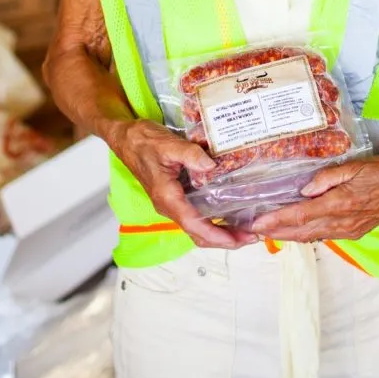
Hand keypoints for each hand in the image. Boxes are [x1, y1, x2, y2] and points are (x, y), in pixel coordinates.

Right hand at [107, 118, 258, 251]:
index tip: (240, 239)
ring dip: (220, 232)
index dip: (218, 235)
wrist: (125, 137)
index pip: (195, 225)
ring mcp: (170, 203)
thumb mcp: (168, 144)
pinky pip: (194, 216)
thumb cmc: (143, 141)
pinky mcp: (174, 197)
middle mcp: (168, 206)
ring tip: (245, 228)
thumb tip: (211, 166)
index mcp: (167, 197)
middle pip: (198, 234)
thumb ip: (190, 154)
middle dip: (225, 239)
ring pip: (196, 228)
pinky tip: (228, 213)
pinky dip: (212, 221)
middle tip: (252, 236)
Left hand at [249, 153, 378, 243]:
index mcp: (341, 204)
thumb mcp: (357, 165)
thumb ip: (329, 177)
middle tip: (253, 230)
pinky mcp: (355, 230)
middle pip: (302, 231)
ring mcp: (350, 229)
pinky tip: (296, 230)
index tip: (257, 223)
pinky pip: (325, 235)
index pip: (301, 216)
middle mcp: (344, 222)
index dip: (277, 220)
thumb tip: (305, 190)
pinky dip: (306, 233)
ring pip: (312, 235)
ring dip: (289, 235)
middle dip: (276, 232)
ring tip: (268, 231)